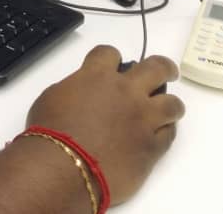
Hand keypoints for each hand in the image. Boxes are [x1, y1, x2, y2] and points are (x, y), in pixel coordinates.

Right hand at [25, 46, 183, 205]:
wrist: (64, 168)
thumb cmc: (50, 133)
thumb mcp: (53, 98)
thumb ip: (75, 88)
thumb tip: (83, 93)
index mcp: (97, 76)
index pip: (110, 53)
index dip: (111, 58)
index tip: (112, 64)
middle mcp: (126, 92)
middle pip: (157, 68)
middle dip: (162, 68)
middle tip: (163, 73)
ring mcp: (143, 119)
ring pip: (172, 103)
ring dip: (167, 104)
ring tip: (162, 109)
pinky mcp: (152, 147)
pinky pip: (170, 134)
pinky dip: (165, 131)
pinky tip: (158, 133)